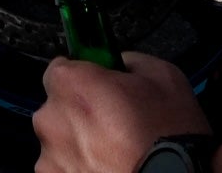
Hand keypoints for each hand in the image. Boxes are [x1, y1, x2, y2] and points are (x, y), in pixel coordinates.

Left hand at [30, 53, 205, 172]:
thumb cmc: (169, 139)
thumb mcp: (162, 76)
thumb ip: (128, 61)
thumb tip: (118, 63)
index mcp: (73, 85)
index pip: (60, 68)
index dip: (83, 77)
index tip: (97, 86)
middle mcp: (54, 120)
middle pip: (59, 106)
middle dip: (81, 112)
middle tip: (115, 122)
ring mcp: (52, 156)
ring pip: (61, 140)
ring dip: (80, 143)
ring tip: (116, 151)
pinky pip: (63, 167)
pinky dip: (80, 167)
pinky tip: (108, 166)